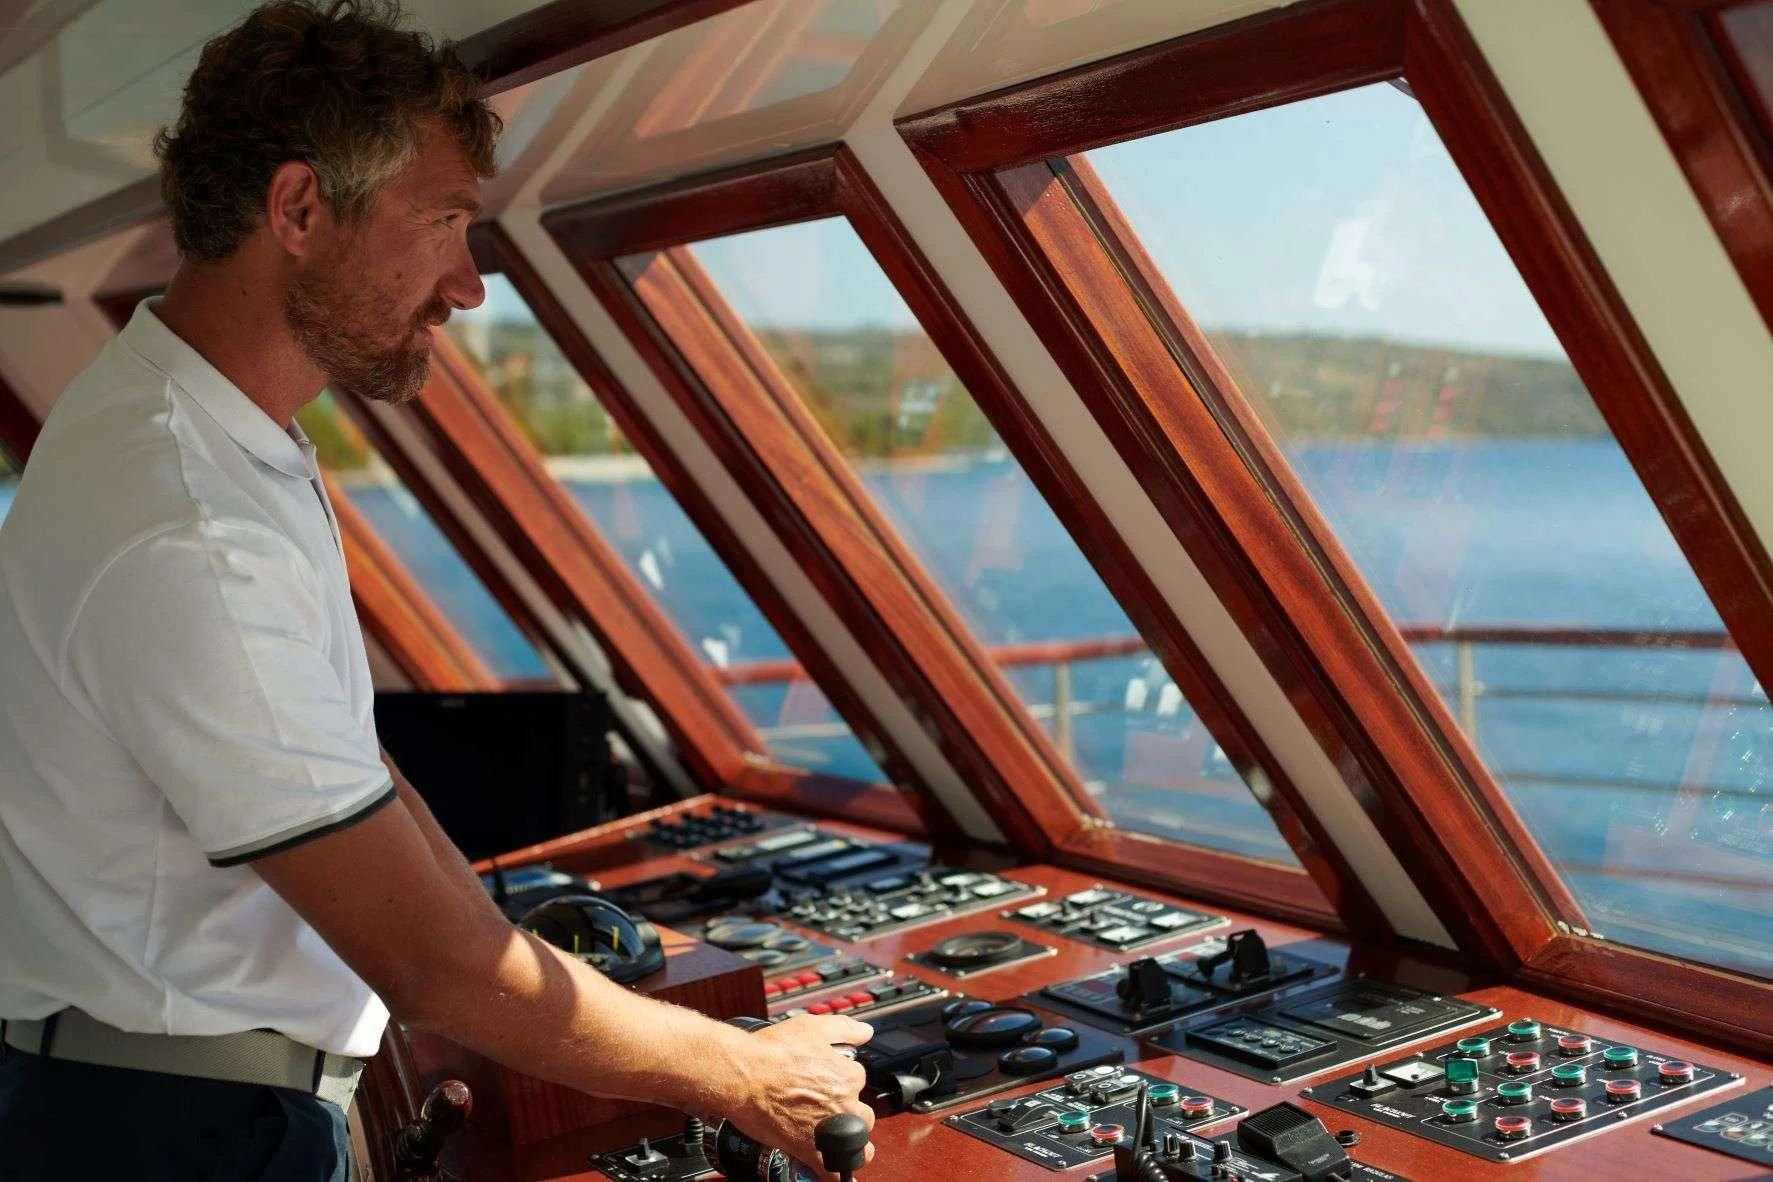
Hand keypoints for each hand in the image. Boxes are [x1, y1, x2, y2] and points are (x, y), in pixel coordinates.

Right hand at [718, 1013, 874, 1177]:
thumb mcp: (812, 1027)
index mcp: (847, 1076)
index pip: (857, 1080)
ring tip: (835, 1138)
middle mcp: (844, 1104)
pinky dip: (835, 1174)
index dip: (842, 1080)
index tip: (827, 1081)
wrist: (742, 1075)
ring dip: (849, 1142)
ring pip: (857, 1144)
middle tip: (827, 1107)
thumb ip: (844, 1028)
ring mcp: (829, 1129)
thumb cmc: (771, 1052)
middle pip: (863, 1114)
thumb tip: (865, 1031)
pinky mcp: (809, 1150)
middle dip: (849, 1112)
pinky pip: (833, 1172)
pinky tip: (834, 1172)